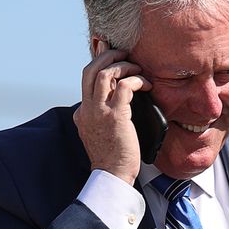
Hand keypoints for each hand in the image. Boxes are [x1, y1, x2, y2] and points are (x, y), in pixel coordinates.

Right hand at [73, 40, 151, 184]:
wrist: (112, 175)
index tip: (111, 54)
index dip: (99, 62)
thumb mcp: (99, 134)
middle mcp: (87, 109)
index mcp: (82, 113)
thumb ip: (101, 118)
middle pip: (90, 69)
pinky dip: (136, 80)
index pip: (86, 79)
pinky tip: (146, 85)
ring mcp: (99, 112)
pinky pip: (124, 86)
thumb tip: (119, 104)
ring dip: (123, 65)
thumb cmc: (113, 158)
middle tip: (124, 53)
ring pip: (104, 73)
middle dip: (108, 55)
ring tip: (138, 68)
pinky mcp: (115, 116)